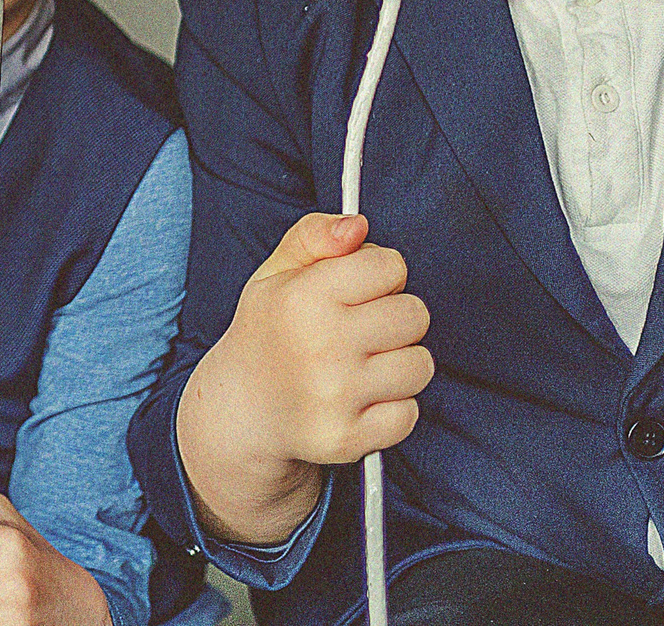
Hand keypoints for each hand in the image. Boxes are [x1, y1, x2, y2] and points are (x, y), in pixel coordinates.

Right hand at [175, 212, 430, 544]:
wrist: (243, 408)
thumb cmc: (270, 331)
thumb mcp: (276, 272)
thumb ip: (314, 235)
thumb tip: (359, 226)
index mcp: (301, 297)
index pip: (389, 265)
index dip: (378, 274)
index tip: (357, 289)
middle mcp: (319, 345)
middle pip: (414, 313)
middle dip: (394, 316)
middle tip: (361, 329)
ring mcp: (335, 396)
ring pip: (419, 364)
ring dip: (399, 362)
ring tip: (363, 364)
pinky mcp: (348, 438)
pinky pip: (409, 413)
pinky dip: (393, 407)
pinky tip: (362, 399)